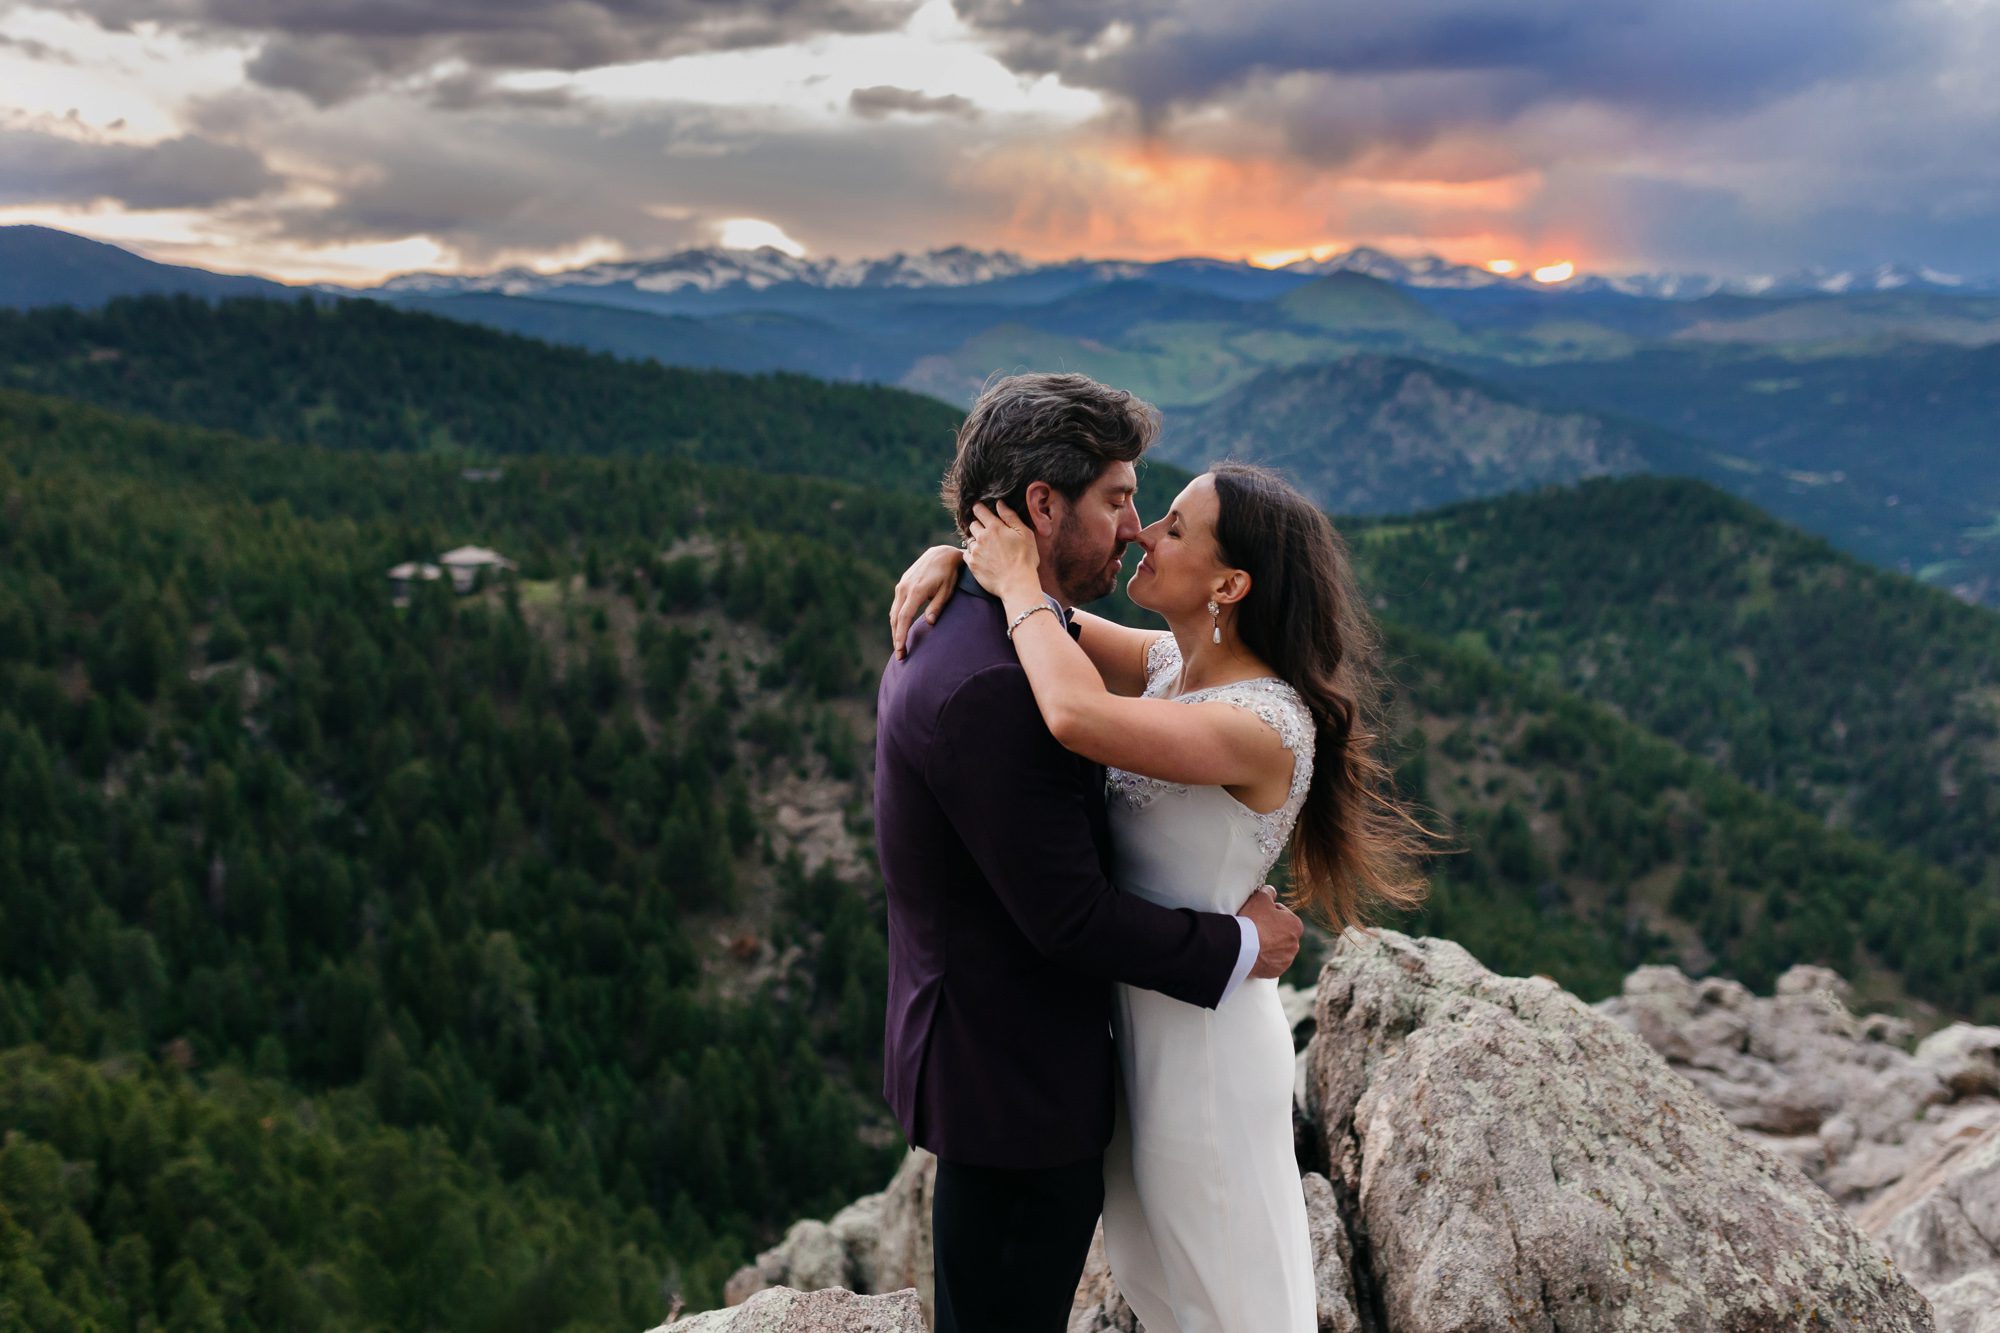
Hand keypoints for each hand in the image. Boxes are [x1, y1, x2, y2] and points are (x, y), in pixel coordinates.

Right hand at [890, 544, 964, 658]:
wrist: (941, 554)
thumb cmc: (948, 574)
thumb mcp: (947, 590)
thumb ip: (937, 606)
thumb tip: (929, 622)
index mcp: (916, 591)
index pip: (904, 617)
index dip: (901, 635)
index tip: (900, 649)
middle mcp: (904, 588)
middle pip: (896, 618)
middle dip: (896, 637)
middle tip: (900, 655)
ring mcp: (901, 585)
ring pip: (894, 612)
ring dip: (895, 630)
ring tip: (899, 646)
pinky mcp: (902, 584)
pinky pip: (896, 605)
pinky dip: (897, 619)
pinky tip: (900, 630)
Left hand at [964, 501, 1040, 600]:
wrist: (1017, 584)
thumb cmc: (1025, 558)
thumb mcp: (1024, 534)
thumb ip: (1010, 517)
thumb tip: (999, 503)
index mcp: (994, 527)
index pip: (979, 510)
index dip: (979, 508)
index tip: (979, 509)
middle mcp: (981, 537)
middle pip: (973, 525)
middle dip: (979, 526)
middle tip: (988, 533)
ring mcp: (975, 551)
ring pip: (969, 540)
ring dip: (975, 541)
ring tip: (987, 548)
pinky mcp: (972, 565)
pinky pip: (967, 554)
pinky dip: (972, 554)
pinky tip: (982, 558)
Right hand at [1236, 885, 1301, 979]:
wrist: (1241, 947)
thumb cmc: (1253, 920)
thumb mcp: (1260, 897)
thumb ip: (1269, 892)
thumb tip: (1272, 891)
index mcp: (1296, 926)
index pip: (1281, 914)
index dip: (1267, 912)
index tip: (1257, 915)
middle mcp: (1295, 945)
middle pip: (1279, 933)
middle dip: (1269, 930)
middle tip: (1253, 927)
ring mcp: (1285, 960)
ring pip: (1275, 949)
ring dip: (1267, 945)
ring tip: (1252, 941)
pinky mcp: (1274, 972)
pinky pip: (1269, 963)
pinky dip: (1263, 958)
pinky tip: (1253, 953)